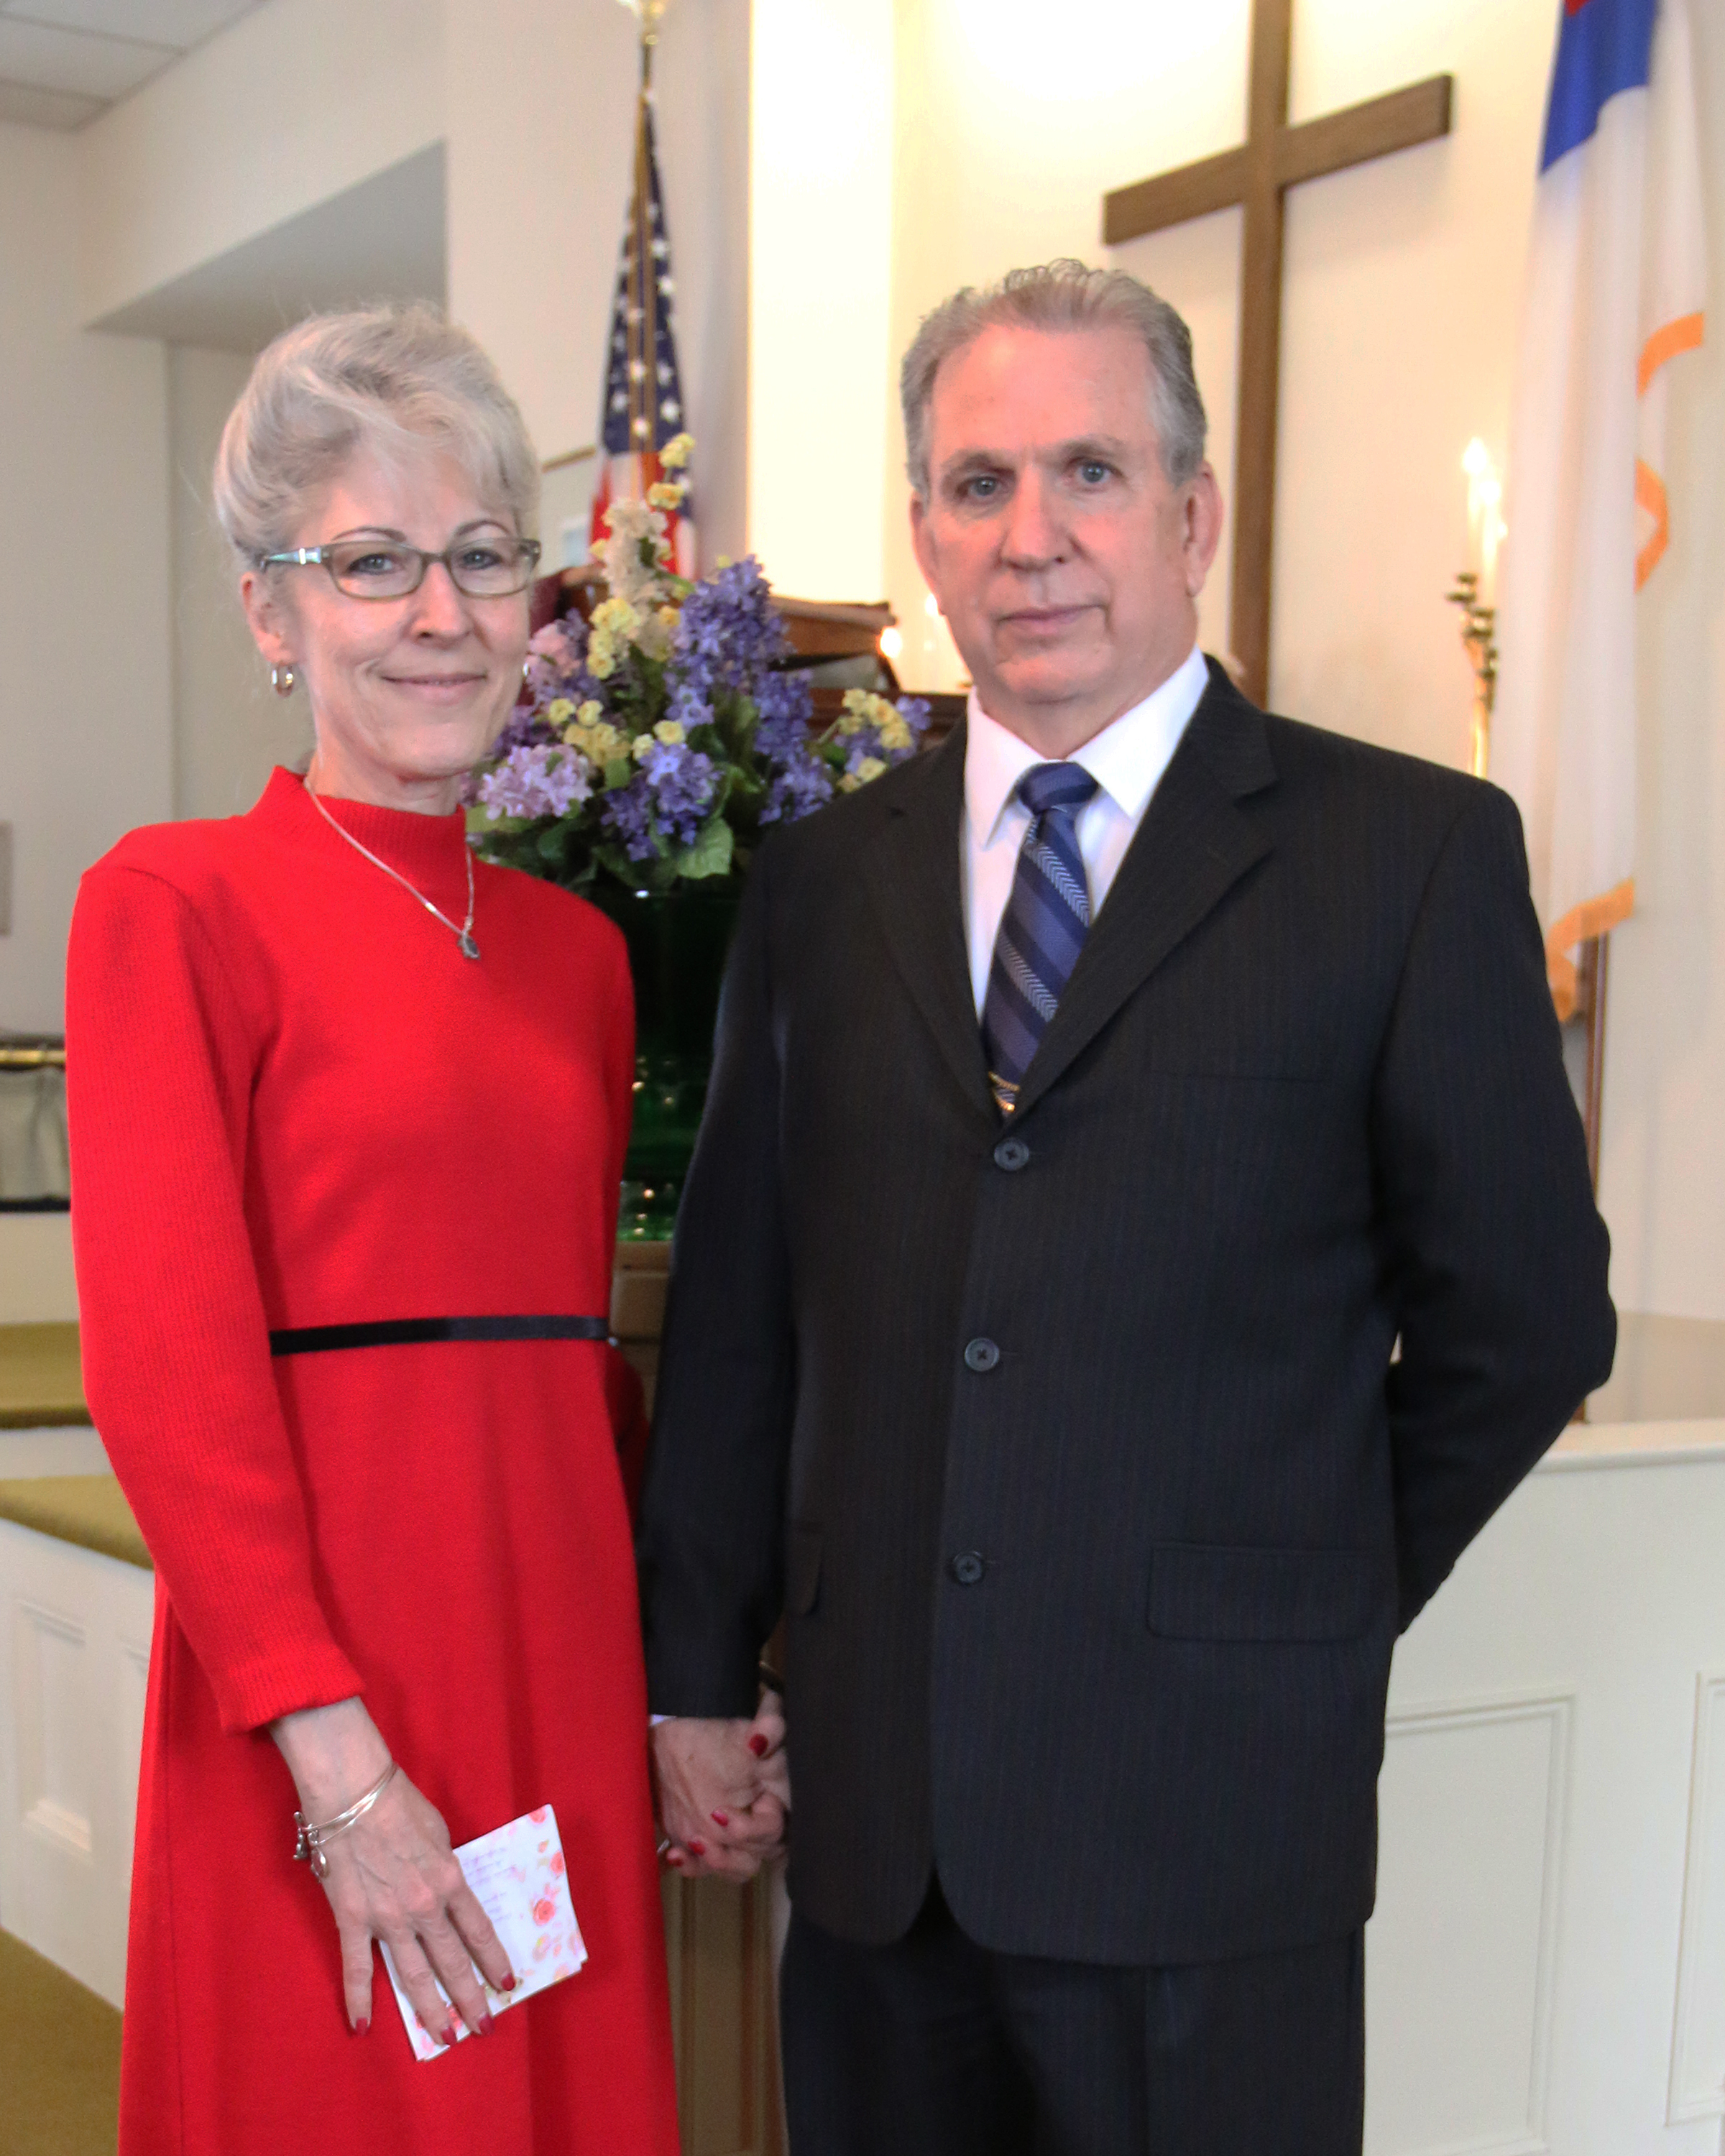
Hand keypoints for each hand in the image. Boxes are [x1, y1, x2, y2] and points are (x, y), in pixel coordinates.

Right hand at [272, 1697, 513, 2041]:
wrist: (354, 1794)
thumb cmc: (401, 1805)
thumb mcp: (440, 1833)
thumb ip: (445, 1868)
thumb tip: (446, 1891)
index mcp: (450, 1881)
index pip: (478, 1932)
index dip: (494, 1962)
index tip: (506, 1986)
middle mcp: (424, 1907)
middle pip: (452, 1962)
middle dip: (469, 1998)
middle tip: (484, 2028)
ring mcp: (387, 1918)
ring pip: (413, 1975)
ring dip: (430, 2010)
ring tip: (445, 2038)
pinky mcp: (353, 1920)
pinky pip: (357, 1967)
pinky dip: (359, 1998)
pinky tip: (363, 2026)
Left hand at [653, 1690, 789, 1880]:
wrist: (677, 1741)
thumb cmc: (717, 1733)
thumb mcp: (743, 1728)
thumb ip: (768, 1728)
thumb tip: (764, 1736)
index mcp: (777, 1794)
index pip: (780, 1827)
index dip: (760, 1826)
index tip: (734, 1809)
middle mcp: (760, 1819)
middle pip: (763, 1852)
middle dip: (738, 1842)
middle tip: (714, 1819)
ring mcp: (735, 1835)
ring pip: (740, 1866)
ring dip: (719, 1861)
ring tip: (695, 1842)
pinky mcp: (711, 1842)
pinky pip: (707, 1869)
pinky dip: (693, 1866)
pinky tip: (675, 1855)